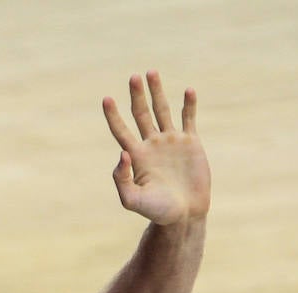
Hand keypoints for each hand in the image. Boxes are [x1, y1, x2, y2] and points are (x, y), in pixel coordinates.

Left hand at [102, 71, 210, 226]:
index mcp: (137, 156)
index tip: (106, 99)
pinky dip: (188, 105)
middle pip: (141, 114)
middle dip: (137, 96)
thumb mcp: (133, 200)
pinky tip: (188, 91)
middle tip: (133, 77)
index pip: (121, 131)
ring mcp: (171, 142)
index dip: (113, 115)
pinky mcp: (190, 143)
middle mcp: (152, 145)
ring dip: (157, 91)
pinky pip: (188, 119)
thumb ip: (122, 180)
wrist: (184, 215)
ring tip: (151, 72)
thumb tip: (123, 154)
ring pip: (162, 110)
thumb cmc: (158, 211)